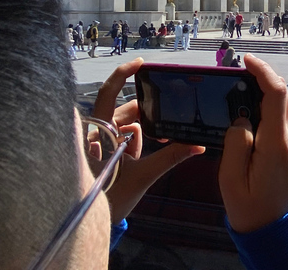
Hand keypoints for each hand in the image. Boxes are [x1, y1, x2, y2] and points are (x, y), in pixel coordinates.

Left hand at [92, 57, 204, 222]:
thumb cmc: (110, 199)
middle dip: (146, 120)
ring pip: (124, 125)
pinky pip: (120, 137)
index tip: (142, 64)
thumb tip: (198, 145)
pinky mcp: (99, 149)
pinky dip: (133, 143)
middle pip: (124, 111)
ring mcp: (96, 140)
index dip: (123, 74)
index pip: (108, 93)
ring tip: (140, 160)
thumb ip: (170, 157)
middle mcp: (94, 131)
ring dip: (139, 137)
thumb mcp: (143, 177)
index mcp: (98, 132)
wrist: (89, 224)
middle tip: (164, 131)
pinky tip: (137, 159)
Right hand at [219, 54, 287, 232]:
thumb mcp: (231, 179)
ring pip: (282, 110)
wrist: (280, 234)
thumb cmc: (253, 210)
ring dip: (262, 101)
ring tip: (237, 105)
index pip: (276, 93)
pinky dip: (267, 116)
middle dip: (258, 83)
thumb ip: (235, 142)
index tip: (246, 60)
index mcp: (278, 142)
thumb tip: (241, 119)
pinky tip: (250, 124)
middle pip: (280, 97)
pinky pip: (283, 123)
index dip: (262, 71)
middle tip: (234, 81)